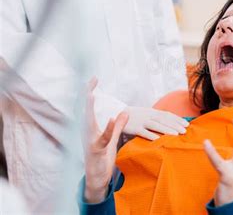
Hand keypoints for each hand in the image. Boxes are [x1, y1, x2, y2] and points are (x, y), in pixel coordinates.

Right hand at [83, 78, 128, 203]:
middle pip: (83, 110)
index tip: (93, 78)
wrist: (98, 178)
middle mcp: (87, 132)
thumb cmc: (103, 156)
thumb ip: (117, 125)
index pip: (88, 106)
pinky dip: (106, 129)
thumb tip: (125, 112)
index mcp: (90, 127)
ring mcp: (90, 141)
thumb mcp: (111, 138)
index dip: (88, 92)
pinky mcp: (96, 150)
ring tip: (90, 94)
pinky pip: (102, 139)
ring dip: (88, 108)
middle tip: (87, 81)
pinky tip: (110, 118)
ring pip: (87, 122)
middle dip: (84, 95)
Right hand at [123, 106, 188, 139]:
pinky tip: (158, 139)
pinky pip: (143, 132)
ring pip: (156, 125)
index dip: (177, 119)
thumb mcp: (147, 114)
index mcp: (153, 112)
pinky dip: (150, 135)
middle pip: (164, 120)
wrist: (118, 113)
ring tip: (176, 135)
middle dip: (175, 125)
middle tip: (185, 131)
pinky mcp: (134, 128)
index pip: (168, 115)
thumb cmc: (136, 116)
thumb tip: (171, 124)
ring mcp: (142, 121)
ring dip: (166, 129)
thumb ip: (157, 118)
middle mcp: (149, 115)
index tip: (187, 125)